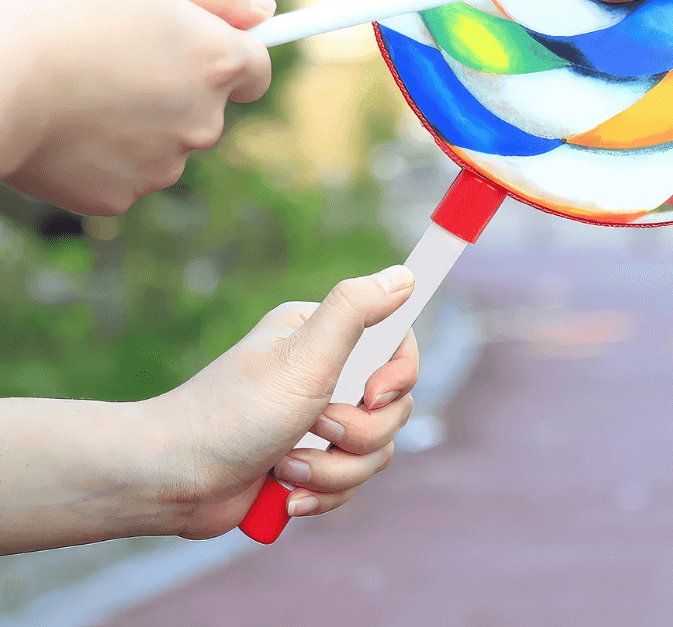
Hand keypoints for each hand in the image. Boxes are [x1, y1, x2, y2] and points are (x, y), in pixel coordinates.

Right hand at [0, 0, 273, 214]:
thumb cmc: (60, 16)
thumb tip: (264, 10)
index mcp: (218, 62)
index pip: (258, 68)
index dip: (232, 53)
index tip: (202, 46)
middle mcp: (205, 120)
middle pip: (208, 105)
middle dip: (176, 84)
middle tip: (116, 59)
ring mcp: (165, 165)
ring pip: (166, 140)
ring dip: (140, 120)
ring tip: (82, 90)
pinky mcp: (121, 196)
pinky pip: (124, 171)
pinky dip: (103, 153)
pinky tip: (67, 127)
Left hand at [153, 265, 416, 538]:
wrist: (172, 480)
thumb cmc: (234, 412)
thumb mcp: (304, 355)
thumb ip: (356, 309)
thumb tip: (404, 275)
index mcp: (324, 335)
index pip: (397, 345)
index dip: (398, 377)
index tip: (372, 394)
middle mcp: (325, 373)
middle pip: (393, 408)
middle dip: (357, 434)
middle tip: (313, 427)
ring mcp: (318, 421)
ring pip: (375, 452)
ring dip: (332, 470)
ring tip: (286, 467)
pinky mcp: (309, 463)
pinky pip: (350, 483)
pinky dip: (321, 493)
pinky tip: (285, 493)